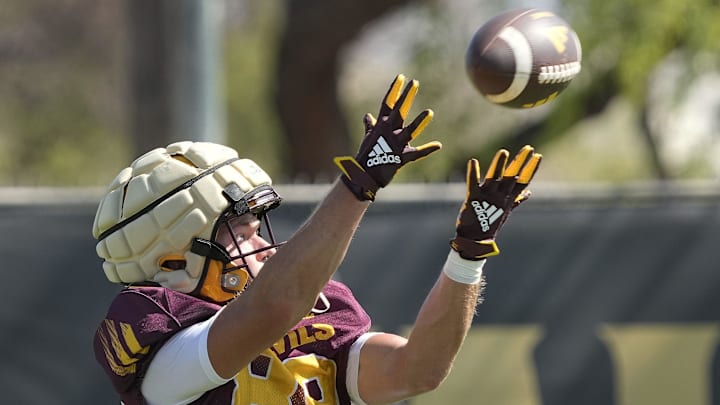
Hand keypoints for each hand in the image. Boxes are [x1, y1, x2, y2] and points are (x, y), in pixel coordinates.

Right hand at [334, 74, 441, 200]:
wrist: (363, 175)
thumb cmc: (366, 156)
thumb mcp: (368, 138)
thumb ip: (371, 126)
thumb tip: (367, 116)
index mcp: (381, 125)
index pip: (387, 103)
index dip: (394, 89)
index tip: (401, 77)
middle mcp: (389, 132)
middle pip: (399, 111)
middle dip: (406, 96)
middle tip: (415, 83)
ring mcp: (395, 144)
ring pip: (409, 131)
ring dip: (419, 122)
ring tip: (430, 112)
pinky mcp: (401, 158)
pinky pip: (416, 154)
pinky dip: (427, 150)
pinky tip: (438, 145)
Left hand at [450, 145, 541, 259]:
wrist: (474, 239)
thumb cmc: (490, 223)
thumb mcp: (506, 209)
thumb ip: (517, 199)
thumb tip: (528, 191)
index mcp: (508, 198)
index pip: (523, 181)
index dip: (531, 168)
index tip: (538, 156)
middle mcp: (500, 196)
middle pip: (512, 176)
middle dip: (520, 162)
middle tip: (529, 148)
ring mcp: (487, 197)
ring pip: (495, 177)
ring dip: (499, 165)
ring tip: (504, 152)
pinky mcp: (473, 198)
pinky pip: (473, 183)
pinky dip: (473, 173)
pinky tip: (473, 161)